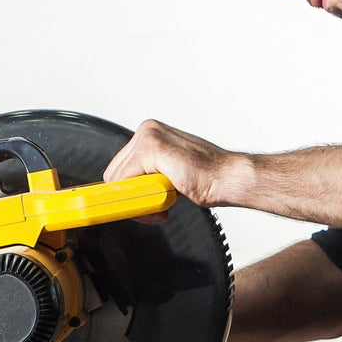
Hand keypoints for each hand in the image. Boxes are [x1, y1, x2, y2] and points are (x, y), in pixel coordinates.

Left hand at [103, 119, 238, 209]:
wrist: (227, 177)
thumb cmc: (206, 176)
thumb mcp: (168, 175)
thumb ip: (148, 178)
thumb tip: (128, 194)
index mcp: (151, 133)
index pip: (120, 166)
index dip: (127, 191)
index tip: (138, 205)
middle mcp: (147, 131)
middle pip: (114, 173)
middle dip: (130, 198)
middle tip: (154, 210)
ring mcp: (148, 137)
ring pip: (118, 180)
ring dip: (138, 202)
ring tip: (162, 206)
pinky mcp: (151, 149)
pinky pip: (126, 182)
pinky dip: (140, 200)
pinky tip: (164, 203)